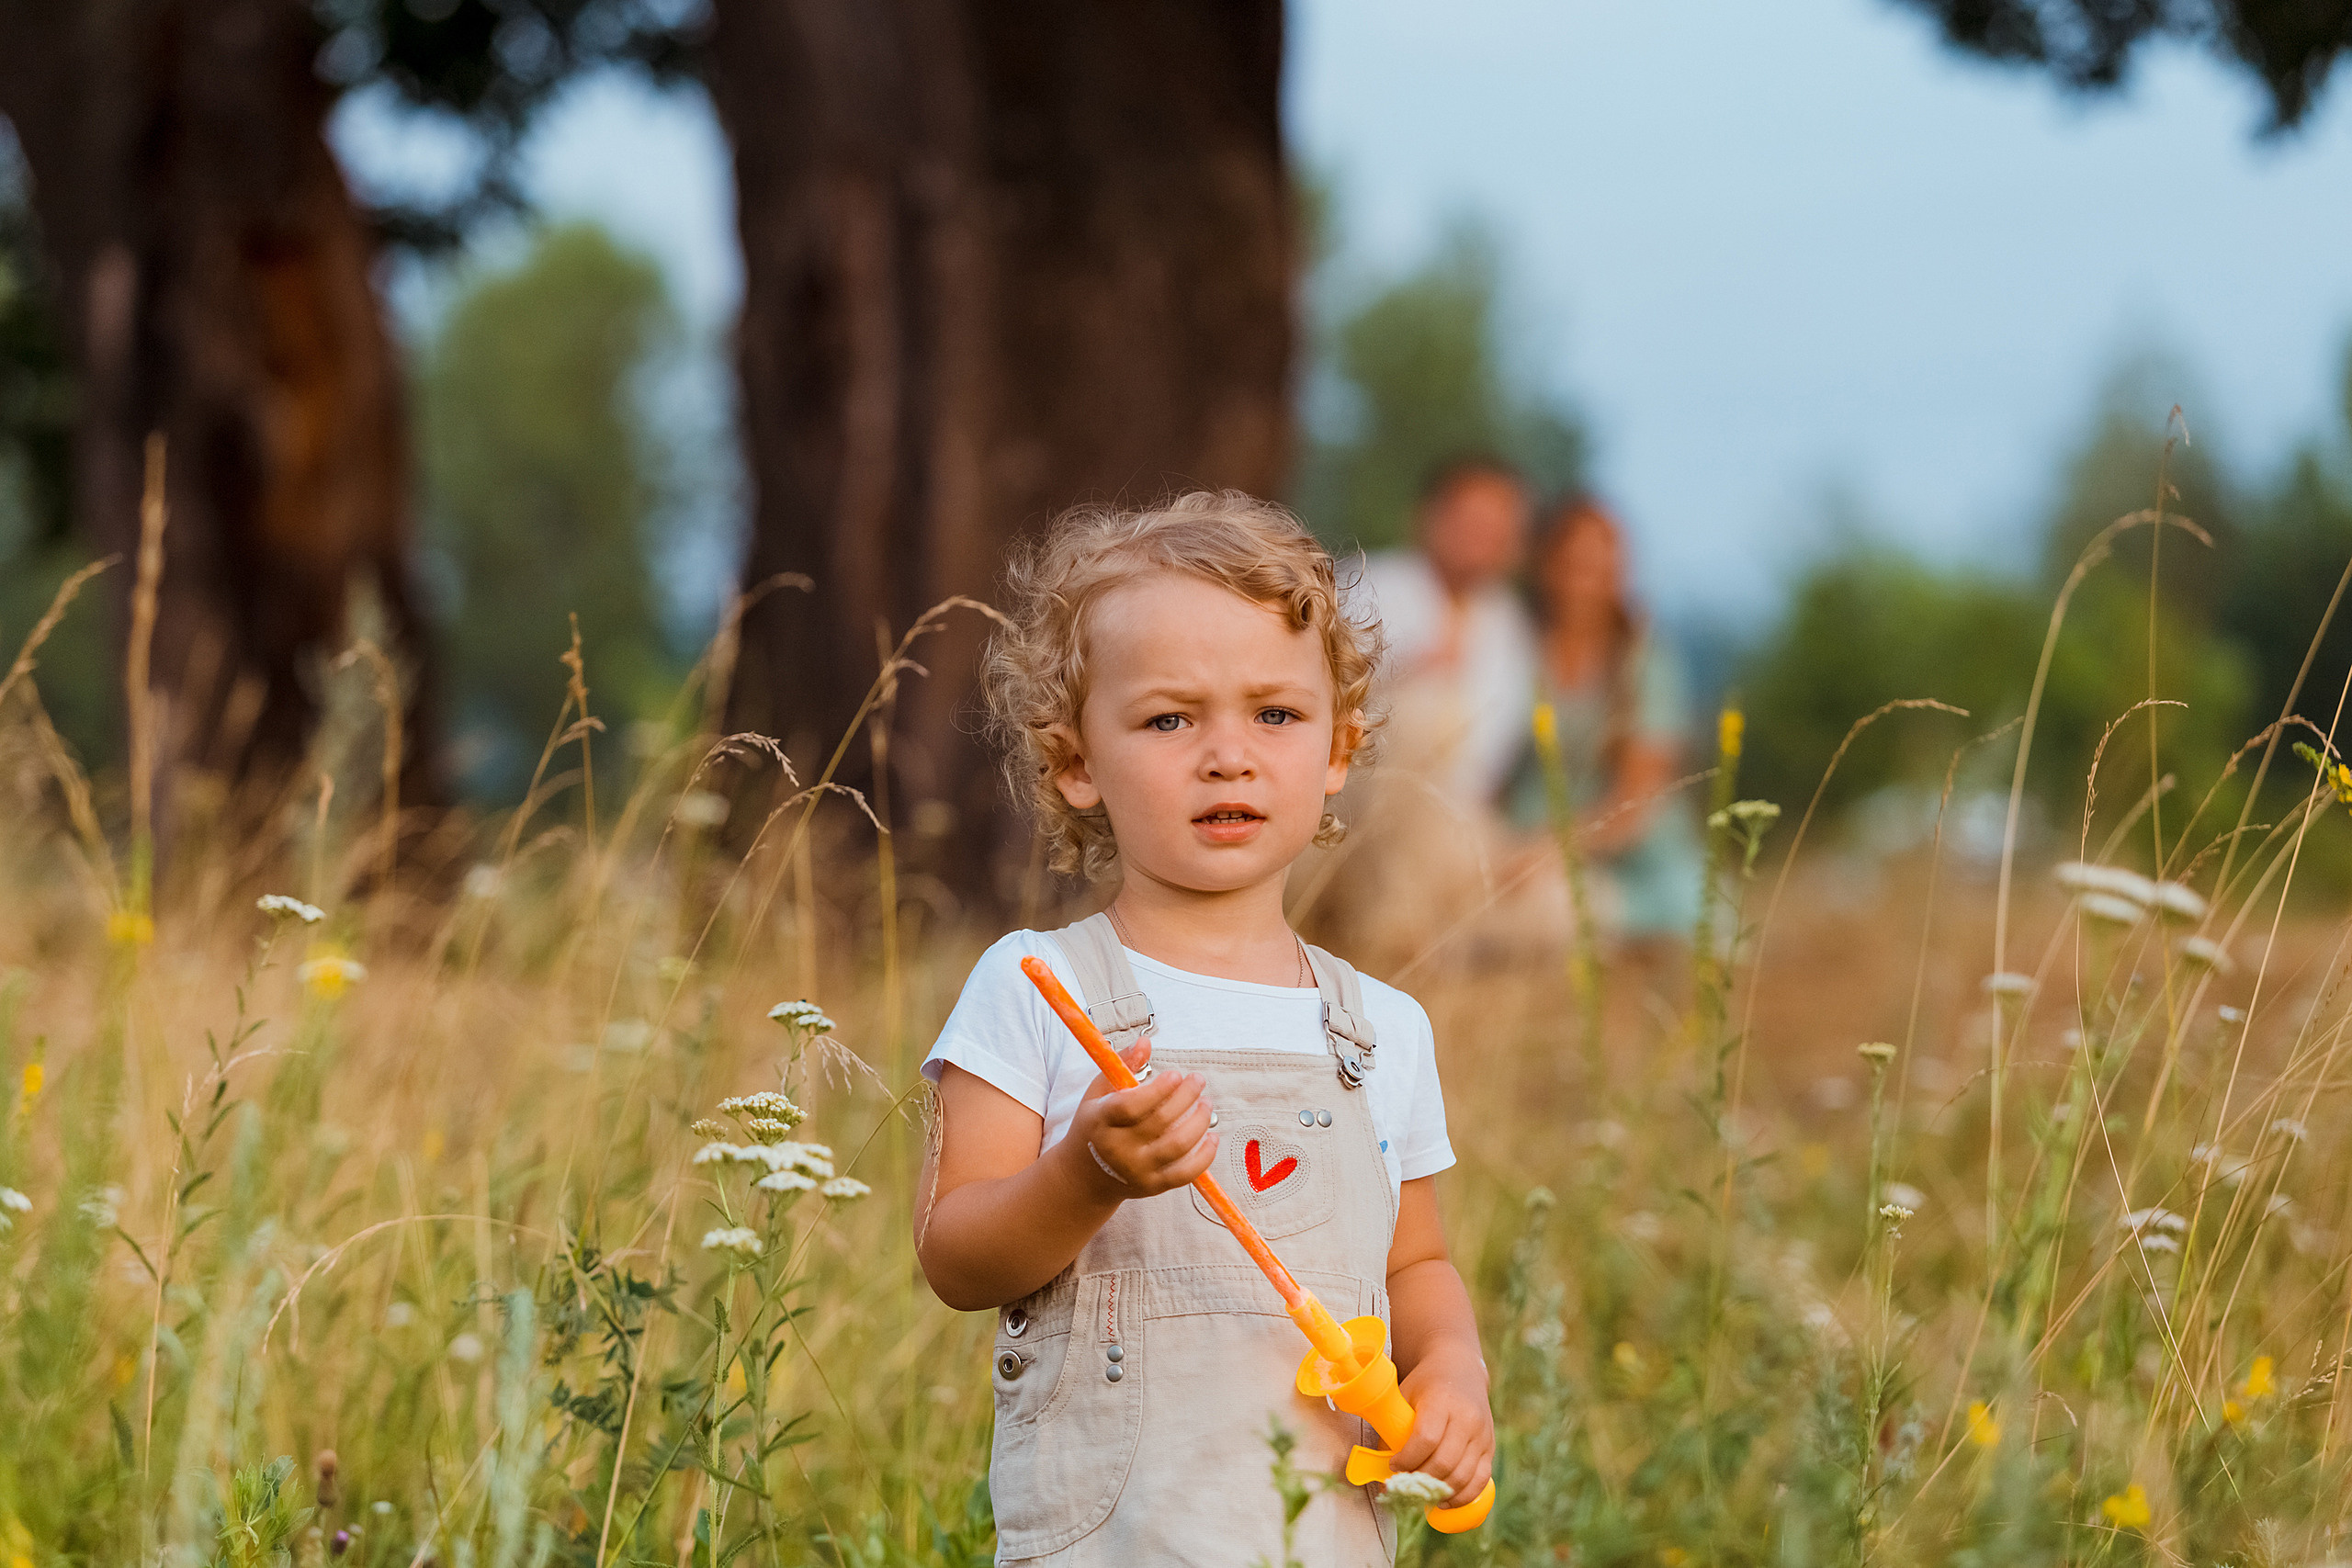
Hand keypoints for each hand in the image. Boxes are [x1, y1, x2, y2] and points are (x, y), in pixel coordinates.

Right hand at [1064, 1040, 1217, 1198]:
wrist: (1084, 1176)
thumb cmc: (1094, 1126)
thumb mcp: (1098, 1093)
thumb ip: (1122, 1065)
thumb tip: (1146, 1042)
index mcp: (1100, 1121)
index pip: (1131, 1105)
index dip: (1158, 1089)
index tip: (1175, 1074)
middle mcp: (1117, 1148)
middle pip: (1160, 1121)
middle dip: (1186, 1096)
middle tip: (1197, 1080)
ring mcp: (1136, 1170)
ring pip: (1177, 1145)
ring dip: (1199, 1121)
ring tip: (1206, 1104)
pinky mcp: (1153, 1186)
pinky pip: (1186, 1173)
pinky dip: (1205, 1155)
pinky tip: (1212, 1136)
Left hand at [1390, 1346, 1492, 1508]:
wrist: (1460, 1370)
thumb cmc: (1424, 1385)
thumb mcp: (1404, 1396)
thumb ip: (1393, 1430)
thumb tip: (1380, 1471)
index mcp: (1442, 1401)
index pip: (1426, 1438)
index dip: (1408, 1459)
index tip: (1395, 1466)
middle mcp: (1467, 1418)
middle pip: (1444, 1462)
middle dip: (1420, 1480)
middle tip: (1406, 1484)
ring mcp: (1482, 1434)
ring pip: (1462, 1476)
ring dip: (1439, 1492)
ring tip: (1421, 1494)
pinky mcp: (1490, 1447)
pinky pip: (1480, 1480)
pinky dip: (1462, 1496)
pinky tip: (1444, 1500)